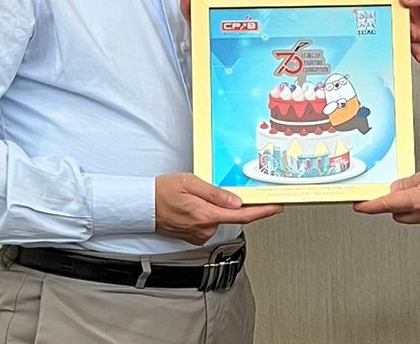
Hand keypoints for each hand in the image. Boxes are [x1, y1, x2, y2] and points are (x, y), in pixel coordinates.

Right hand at [154, 173, 281, 244]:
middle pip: (231, 215)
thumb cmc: (163, 192)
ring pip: (219, 218)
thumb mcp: (191, 183)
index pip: (242, 215)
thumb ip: (215, 193)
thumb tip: (237, 201)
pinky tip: (194, 206)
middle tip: (216, 188)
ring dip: (216, 207)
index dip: (262, 211)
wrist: (143, 207)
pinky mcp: (195, 236)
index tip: (276, 207)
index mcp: (206, 214)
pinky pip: (210, 223)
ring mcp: (200, 234)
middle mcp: (205, 228)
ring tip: (196, 196)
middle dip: (231, 202)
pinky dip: (208, 213)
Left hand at [352, 156, 419, 223]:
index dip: (369, 206)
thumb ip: (412, 180)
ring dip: (405, 205)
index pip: (385, 205)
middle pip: (396, 214)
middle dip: (388, 204)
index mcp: (419, 202)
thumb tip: (397, 189)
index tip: (358, 205)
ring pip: (411, 216)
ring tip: (409, 188)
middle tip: (386, 190)